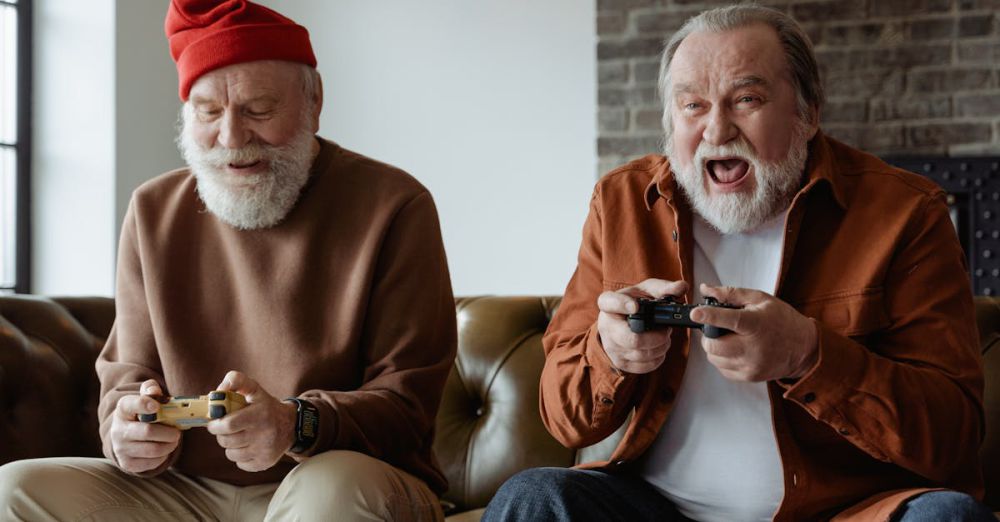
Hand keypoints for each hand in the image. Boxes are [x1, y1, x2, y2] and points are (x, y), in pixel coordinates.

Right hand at [109, 379, 180, 473]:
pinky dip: (163, 456)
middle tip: (177, 432)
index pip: (130, 405)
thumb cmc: (143, 414)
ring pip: (153, 449)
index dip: (143, 404)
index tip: (156, 406)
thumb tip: (154, 390)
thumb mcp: (146, 399)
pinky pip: (152, 462)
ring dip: (169, 445)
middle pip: (147, 431)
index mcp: (123, 410)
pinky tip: (163, 449)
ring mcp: (121, 448)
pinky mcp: (127, 463)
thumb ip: (151, 390)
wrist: (128, 437)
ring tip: (174, 440)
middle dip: (168, 432)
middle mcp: (118, 430)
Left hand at [207, 370, 296, 471]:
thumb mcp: (254, 389)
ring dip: (230, 446)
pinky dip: (240, 456)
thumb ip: (236, 381)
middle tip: (226, 428)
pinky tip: (248, 446)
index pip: (228, 425)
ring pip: (231, 454)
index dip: (216, 425)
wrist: (291, 425)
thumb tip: (218, 391)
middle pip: (226, 441)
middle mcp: (264, 435)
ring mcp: (265, 451)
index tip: (214, 422)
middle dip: (221, 434)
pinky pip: (240, 464)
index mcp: (260, 415)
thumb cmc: (266, 406)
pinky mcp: (265, 463)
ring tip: (239, 436)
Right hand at [596, 278, 688, 373]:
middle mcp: (606, 327)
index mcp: (608, 303)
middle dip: (657, 337)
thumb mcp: (645, 291)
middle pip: (633, 339)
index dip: (622, 305)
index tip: (635, 306)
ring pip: (641, 355)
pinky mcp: (621, 363)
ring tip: (664, 337)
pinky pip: (644, 366)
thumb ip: (663, 288)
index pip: (611, 303)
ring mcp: (612, 347)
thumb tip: (682, 287)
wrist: (619, 324)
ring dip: (661, 347)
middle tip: (666, 329)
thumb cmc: (633, 304)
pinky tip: (658, 348)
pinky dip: (657, 358)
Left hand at [689, 284, 818, 381]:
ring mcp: (751, 365)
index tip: (696, 313)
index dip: (710, 316)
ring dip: (714, 348)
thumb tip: (706, 289)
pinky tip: (734, 350)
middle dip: (708, 335)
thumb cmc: (782, 320)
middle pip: (714, 345)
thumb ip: (731, 294)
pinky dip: (722, 359)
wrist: (804, 348)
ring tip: (728, 338)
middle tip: (715, 328)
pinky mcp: (749, 377)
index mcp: (756, 324)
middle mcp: (753, 348)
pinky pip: (723, 369)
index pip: (729, 320)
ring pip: (715, 358)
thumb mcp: (760, 299)